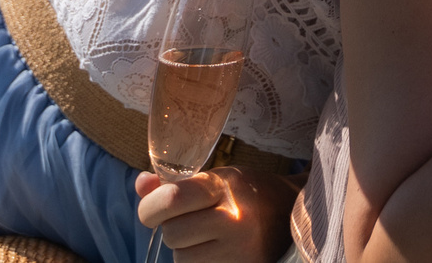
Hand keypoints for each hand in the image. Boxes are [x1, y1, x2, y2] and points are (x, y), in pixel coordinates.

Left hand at [132, 167, 297, 259]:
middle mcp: (233, 220)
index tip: (152, 210)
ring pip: (181, 259)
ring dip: (185, 250)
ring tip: (206, 237)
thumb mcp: (215, 177)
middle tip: (189, 221)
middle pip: (172, 234)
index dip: (150, 208)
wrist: (291, 214)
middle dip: (172, 229)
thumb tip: (141, 186)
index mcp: (225, 187)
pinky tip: (215, 251)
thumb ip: (174, 183)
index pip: (171, 200)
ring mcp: (238, 251)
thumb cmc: (246, 192)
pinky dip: (198, 262)